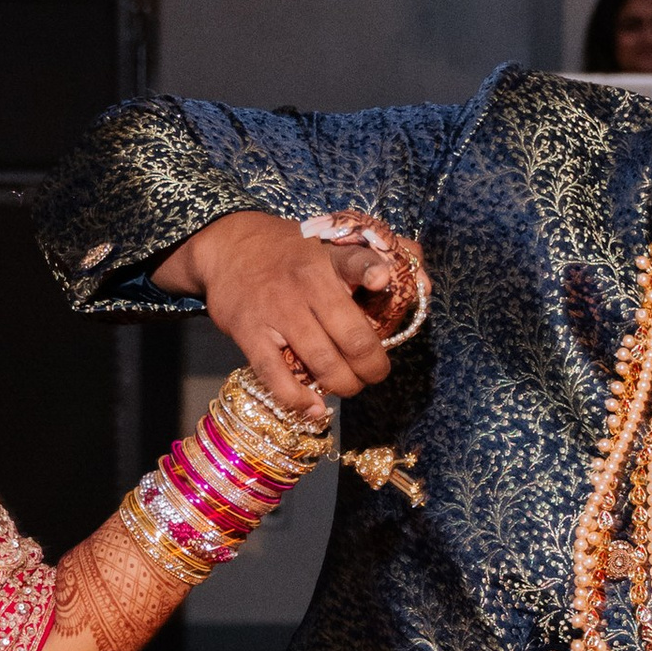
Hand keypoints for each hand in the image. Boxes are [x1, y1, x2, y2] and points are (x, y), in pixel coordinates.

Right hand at [161, 207, 401, 407]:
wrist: (228, 247)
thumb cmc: (290, 252)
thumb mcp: (330, 243)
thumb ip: (379, 258)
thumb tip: (424, 280)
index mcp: (329, 259)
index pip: (355, 261)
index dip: (372, 272)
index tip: (381, 281)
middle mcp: (305, 284)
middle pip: (351, 336)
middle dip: (372, 366)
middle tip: (374, 373)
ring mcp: (277, 311)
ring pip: (322, 362)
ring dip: (344, 385)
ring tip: (348, 386)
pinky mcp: (250, 334)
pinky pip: (278, 377)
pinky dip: (299, 400)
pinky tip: (314, 408)